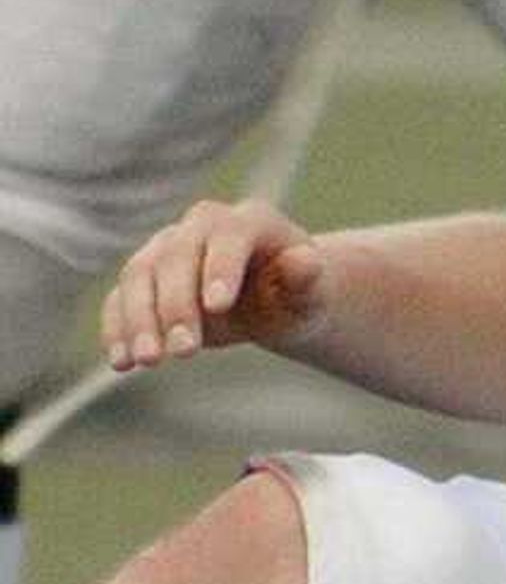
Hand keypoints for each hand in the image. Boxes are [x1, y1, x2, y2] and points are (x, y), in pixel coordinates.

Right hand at [103, 200, 331, 370]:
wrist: (273, 302)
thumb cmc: (296, 296)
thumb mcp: (310, 293)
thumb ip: (307, 278)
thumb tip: (304, 261)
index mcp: (248, 221)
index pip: (228, 236)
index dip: (221, 269)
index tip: (218, 307)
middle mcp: (200, 227)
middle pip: (176, 258)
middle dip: (176, 306)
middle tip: (185, 352)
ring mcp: (165, 249)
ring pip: (138, 275)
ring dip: (139, 320)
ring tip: (149, 360)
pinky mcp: (143, 278)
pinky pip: (119, 299)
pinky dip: (117, 329)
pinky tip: (121, 362)